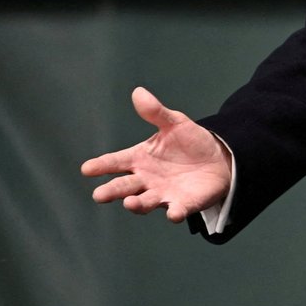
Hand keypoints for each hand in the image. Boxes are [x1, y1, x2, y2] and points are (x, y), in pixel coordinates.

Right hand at [81, 87, 231, 221]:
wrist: (219, 159)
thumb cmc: (189, 142)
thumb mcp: (174, 123)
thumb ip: (156, 112)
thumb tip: (139, 92)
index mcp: (140, 159)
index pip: (115, 162)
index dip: (101, 165)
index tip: (87, 168)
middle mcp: (146, 180)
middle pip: (124, 187)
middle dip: (112, 191)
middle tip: (99, 195)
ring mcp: (163, 194)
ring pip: (145, 202)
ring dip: (137, 204)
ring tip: (130, 203)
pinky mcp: (183, 204)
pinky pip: (177, 210)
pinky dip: (174, 213)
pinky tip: (173, 214)